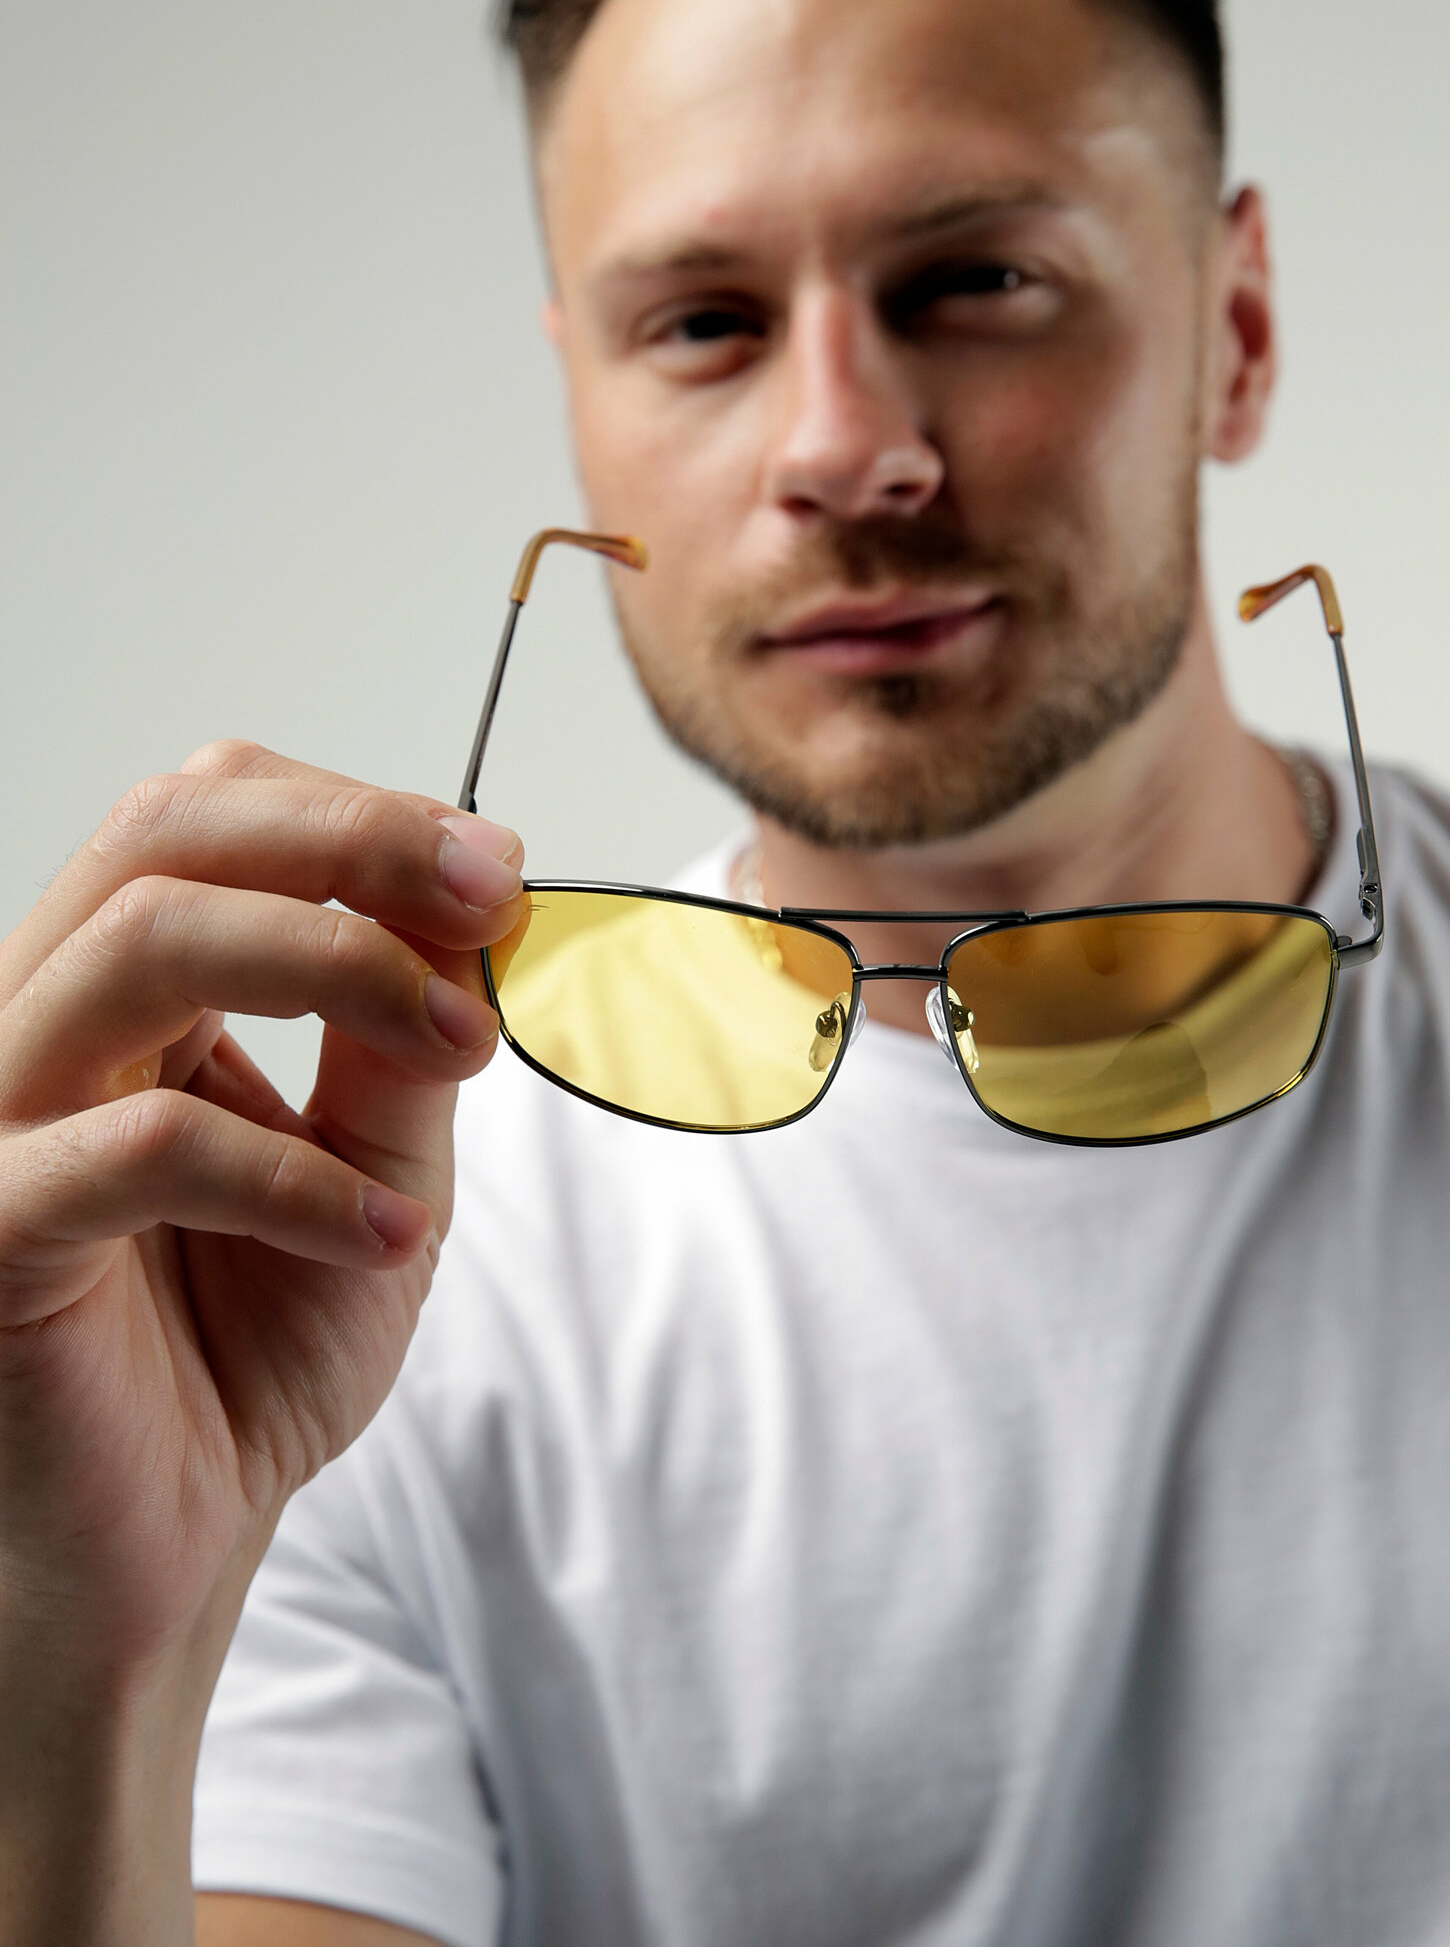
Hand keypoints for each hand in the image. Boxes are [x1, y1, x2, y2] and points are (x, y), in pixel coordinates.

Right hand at [0, 740, 521, 1665]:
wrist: (175, 1541)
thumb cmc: (254, 1352)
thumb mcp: (372, 1168)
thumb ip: (401, 1042)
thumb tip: (471, 910)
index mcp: (125, 998)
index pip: (207, 816)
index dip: (358, 815)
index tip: (497, 871)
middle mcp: (42, 1028)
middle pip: (165, 836)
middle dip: (351, 843)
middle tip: (488, 897)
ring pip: (144, 945)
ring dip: (343, 968)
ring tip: (465, 1052)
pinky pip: (139, 1153)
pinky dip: (294, 1177)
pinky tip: (389, 1233)